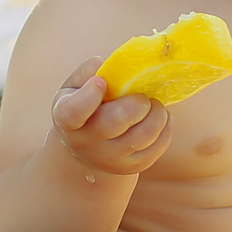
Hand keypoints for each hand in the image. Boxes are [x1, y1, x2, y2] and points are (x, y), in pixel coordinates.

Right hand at [50, 58, 171, 176]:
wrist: (87, 150)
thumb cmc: (82, 108)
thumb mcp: (74, 89)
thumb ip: (85, 73)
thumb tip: (100, 64)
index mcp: (67, 119)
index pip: (74, 112)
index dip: (90, 94)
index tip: (101, 82)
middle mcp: (86, 143)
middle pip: (117, 120)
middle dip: (137, 102)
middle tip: (141, 97)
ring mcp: (109, 158)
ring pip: (143, 135)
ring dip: (157, 114)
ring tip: (153, 105)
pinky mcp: (131, 167)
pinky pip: (157, 147)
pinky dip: (165, 127)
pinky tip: (159, 118)